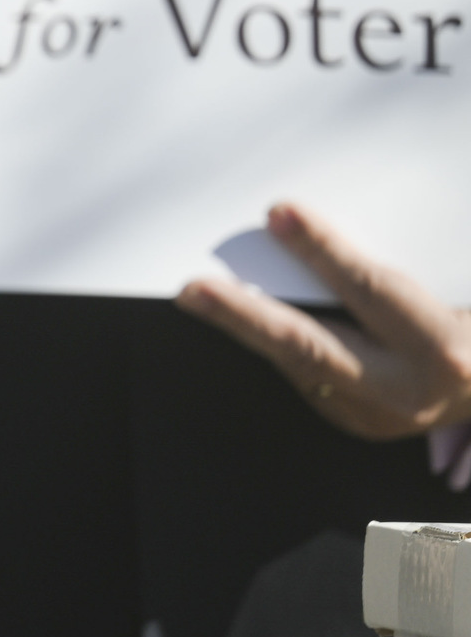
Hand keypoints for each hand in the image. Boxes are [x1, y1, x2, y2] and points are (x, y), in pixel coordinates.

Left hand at [176, 201, 468, 467]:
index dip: (324, 250)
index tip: (280, 213)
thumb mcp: (450, 288)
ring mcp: (379, 416)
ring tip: (201, 295)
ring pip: (298, 365)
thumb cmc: (464, 325)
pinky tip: (245, 315)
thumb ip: (390, 269)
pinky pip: (304, 376)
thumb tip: (310, 224)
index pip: (372, 291)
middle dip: (246, 316)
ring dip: (247, 327)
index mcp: (442, 348)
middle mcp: (408, 389)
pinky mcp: (356, 423)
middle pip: (312, 347)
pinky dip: (275, 342)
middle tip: (193, 289)